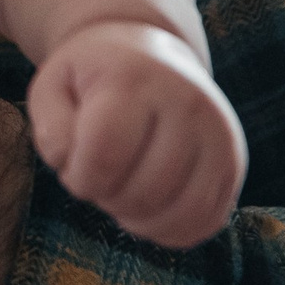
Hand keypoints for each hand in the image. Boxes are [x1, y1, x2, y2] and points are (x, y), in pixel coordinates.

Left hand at [30, 20, 246, 248]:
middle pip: (144, 190)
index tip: (71, 167)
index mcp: (135, 79)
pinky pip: (206, 221)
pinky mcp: (233, 164)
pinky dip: (170, 230)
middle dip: (106, 198)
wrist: (150, 54)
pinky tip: (146, 210)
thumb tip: (71, 165)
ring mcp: (219, 135)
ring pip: (181, 212)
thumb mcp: (53, 85)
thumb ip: (51, 128)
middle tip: (96, 177)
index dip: (78, 177)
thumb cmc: (94, 77)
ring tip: (119, 193)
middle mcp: (187, 103)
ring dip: (138, 219)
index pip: (105, 155)